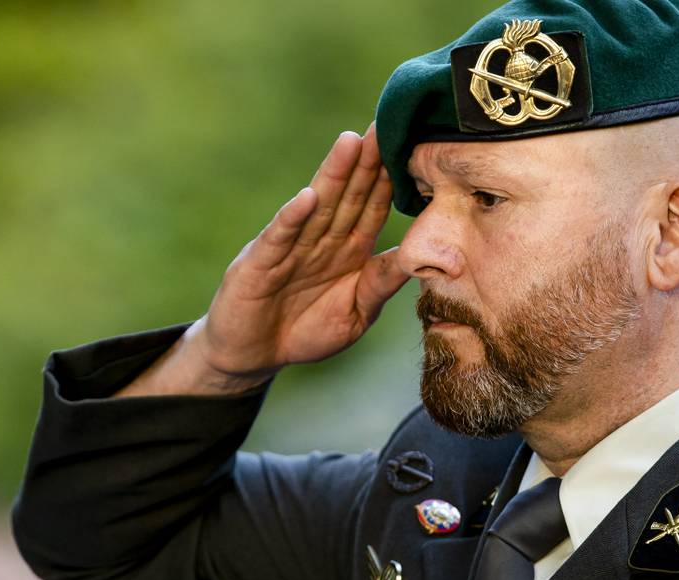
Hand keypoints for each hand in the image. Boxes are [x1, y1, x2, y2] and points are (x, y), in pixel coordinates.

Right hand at [118, 125, 408, 396]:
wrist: (253, 356)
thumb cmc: (306, 332)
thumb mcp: (357, 312)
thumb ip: (382, 282)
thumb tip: (424, 256)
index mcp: (349, 250)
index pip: (374, 206)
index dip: (392, 178)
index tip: (414, 145)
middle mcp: (321, 240)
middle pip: (349, 195)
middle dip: (368, 162)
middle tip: (387, 124)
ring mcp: (290, 248)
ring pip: (317, 207)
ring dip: (333, 176)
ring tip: (351, 144)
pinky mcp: (260, 265)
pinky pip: (279, 239)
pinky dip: (292, 219)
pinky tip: (307, 198)